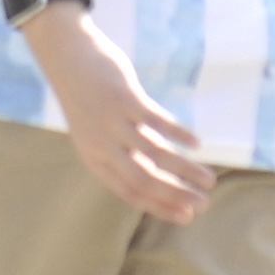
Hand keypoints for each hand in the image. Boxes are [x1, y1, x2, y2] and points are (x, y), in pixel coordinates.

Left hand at [25, 8, 216, 223]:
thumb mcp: (101, 130)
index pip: (131, 193)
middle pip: (144, 180)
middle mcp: (103, 146)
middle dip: (177, 195)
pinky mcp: (124, 99)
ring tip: (209, 179)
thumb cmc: (88, 96)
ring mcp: (113, 123)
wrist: (66, 58)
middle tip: (204, 204)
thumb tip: (165, 166)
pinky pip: (156, 122)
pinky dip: (178, 134)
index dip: (161, 207)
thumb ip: (129, 149)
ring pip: (155, 154)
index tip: (187, 217)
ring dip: (185, 170)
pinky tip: (196, 143)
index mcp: (96, 160)